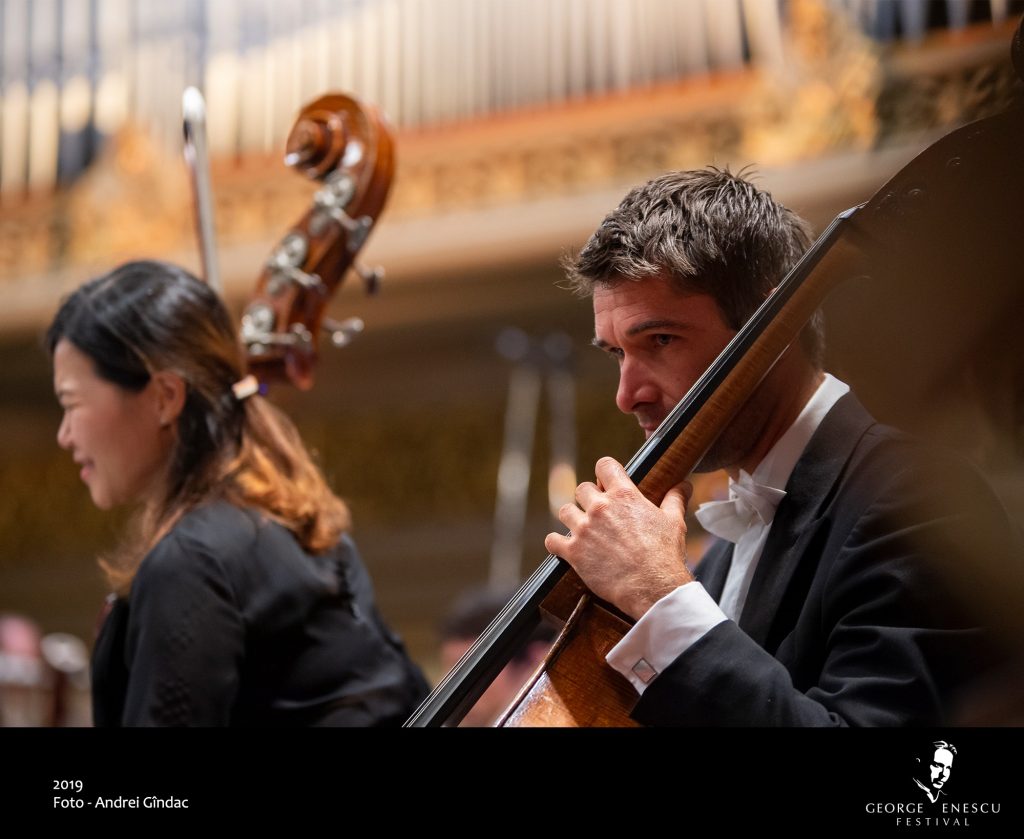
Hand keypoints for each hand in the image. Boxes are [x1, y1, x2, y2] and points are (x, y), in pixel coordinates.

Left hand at [544, 456, 693, 620]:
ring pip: (565, 511)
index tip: (605, 481)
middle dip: (588, 498)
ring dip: (572, 518)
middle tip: (597, 513)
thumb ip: (674, 499)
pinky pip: (552, 540)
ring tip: (582, 528)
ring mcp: (584, 529)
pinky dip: (556, 543)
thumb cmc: (664, 554)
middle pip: (582, 488)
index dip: (604, 472)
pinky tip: (563, 546)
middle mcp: (600, 508)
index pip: (604, 466)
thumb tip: (683, 485)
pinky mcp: (573, 551)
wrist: (652, 586)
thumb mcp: (674, 521)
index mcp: (624, 495)